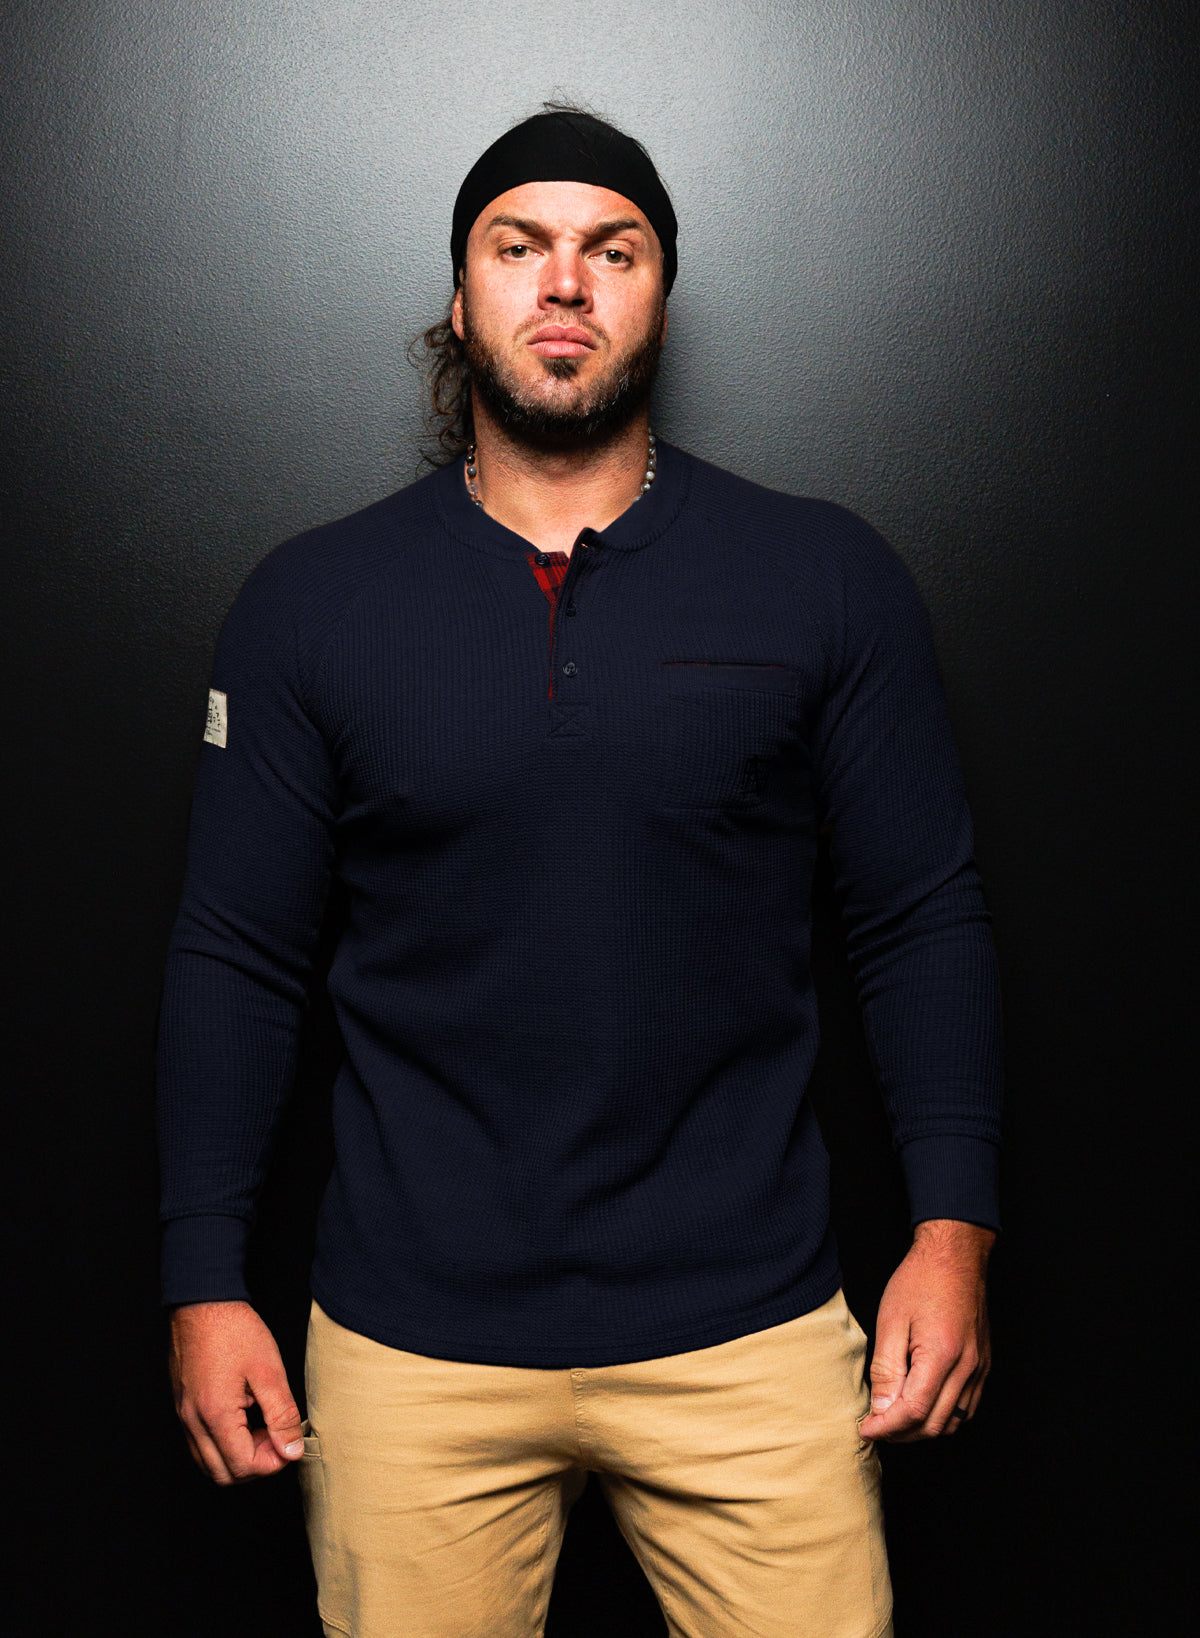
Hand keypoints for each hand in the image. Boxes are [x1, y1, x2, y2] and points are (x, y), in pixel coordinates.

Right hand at [169, 1300, 303, 1483]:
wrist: (202, 1301)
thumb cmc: (234, 1330)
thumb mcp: (269, 1371)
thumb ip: (282, 1415)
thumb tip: (292, 1450)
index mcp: (214, 1415)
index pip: (243, 1466)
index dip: (273, 1462)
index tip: (290, 1442)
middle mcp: (193, 1421)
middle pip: (223, 1474)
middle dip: (255, 1465)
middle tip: (277, 1437)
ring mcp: (184, 1415)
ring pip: (209, 1462)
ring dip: (238, 1456)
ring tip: (262, 1425)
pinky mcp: (183, 1406)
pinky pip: (200, 1442)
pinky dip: (224, 1442)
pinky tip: (244, 1417)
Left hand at [858, 1218, 994, 1442]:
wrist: (955, 1256)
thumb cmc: (920, 1280)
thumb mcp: (891, 1320)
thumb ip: (886, 1368)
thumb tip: (881, 1408)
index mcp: (941, 1355)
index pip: (913, 1411)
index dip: (886, 1427)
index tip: (865, 1429)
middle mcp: (967, 1368)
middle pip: (934, 1424)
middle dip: (901, 1434)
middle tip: (875, 1427)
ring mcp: (979, 1368)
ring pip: (954, 1422)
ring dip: (922, 1429)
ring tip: (894, 1419)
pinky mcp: (983, 1365)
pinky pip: (967, 1407)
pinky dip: (943, 1416)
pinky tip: (921, 1406)